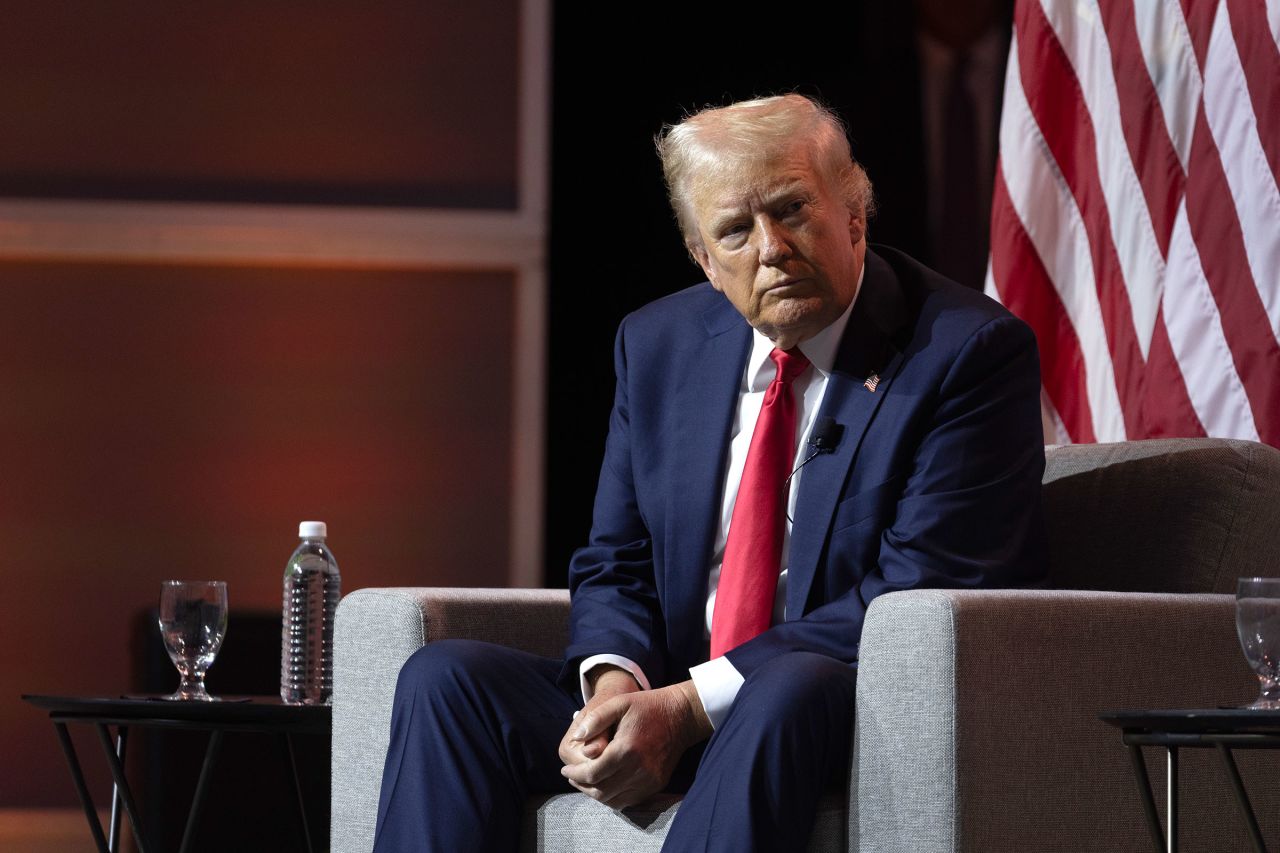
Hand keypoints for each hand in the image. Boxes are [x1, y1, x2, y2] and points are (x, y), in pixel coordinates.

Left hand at [559, 679, 712, 809]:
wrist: (681, 716)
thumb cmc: (647, 706)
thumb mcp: (618, 703)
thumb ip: (595, 720)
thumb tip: (577, 738)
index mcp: (626, 749)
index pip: (592, 774)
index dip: (575, 774)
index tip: (565, 769)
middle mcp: (639, 770)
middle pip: (601, 790)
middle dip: (581, 785)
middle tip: (572, 776)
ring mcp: (649, 780)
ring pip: (613, 800)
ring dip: (595, 793)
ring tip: (585, 781)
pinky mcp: (656, 785)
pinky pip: (628, 801)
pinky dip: (612, 797)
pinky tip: (604, 785)